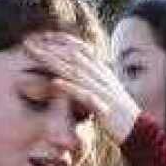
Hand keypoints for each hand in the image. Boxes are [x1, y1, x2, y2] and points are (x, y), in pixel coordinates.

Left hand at [23, 33, 140, 142]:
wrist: (137, 129)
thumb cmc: (117, 113)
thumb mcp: (103, 91)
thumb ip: (91, 80)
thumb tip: (73, 75)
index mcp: (101, 70)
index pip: (77, 48)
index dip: (58, 40)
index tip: (39, 37)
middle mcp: (101, 75)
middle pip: (71, 56)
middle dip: (48, 47)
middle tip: (27, 42)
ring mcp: (102, 89)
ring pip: (74, 71)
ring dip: (53, 61)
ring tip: (35, 54)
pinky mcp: (102, 105)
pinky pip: (84, 94)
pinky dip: (70, 87)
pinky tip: (55, 82)